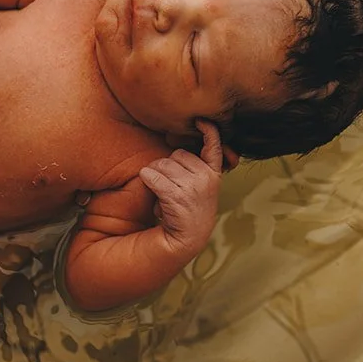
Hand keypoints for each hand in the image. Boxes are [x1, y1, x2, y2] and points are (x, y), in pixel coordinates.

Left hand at [138, 120, 226, 257]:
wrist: (184, 240)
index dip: (208, 131)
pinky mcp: (176, 195)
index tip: (201, 121)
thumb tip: (176, 142)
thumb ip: (195, 166)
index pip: (214, 146)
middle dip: (167, 168)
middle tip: (172, 190)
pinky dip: (148, 182)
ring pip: (161, 165)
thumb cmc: (186, 210)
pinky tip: (156, 199)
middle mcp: (206, 177)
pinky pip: (151, 175)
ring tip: (166, 198)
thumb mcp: (200, 187)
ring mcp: (193, 186)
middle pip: (174, 155)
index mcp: (212, 174)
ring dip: (156, 178)